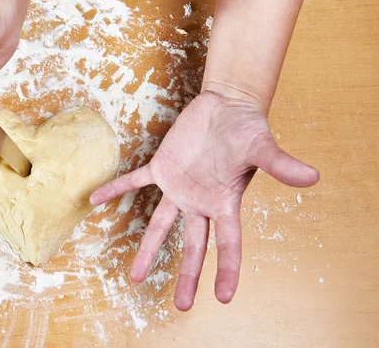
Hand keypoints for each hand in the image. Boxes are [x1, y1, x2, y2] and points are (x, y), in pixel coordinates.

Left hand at [90, 90, 319, 310]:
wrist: (225, 105)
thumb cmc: (247, 127)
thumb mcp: (263, 147)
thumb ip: (281, 165)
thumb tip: (313, 177)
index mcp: (225, 202)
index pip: (228, 244)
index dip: (228, 270)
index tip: (224, 298)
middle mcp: (200, 202)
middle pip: (192, 245)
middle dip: (187, 275)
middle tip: (181, 305)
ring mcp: (178, 187)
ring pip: (159, 224)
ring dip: (147, 249)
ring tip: (135, 276)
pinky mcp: (161, 167)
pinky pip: (135, 181)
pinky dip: (116, 190)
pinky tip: (95, 200)